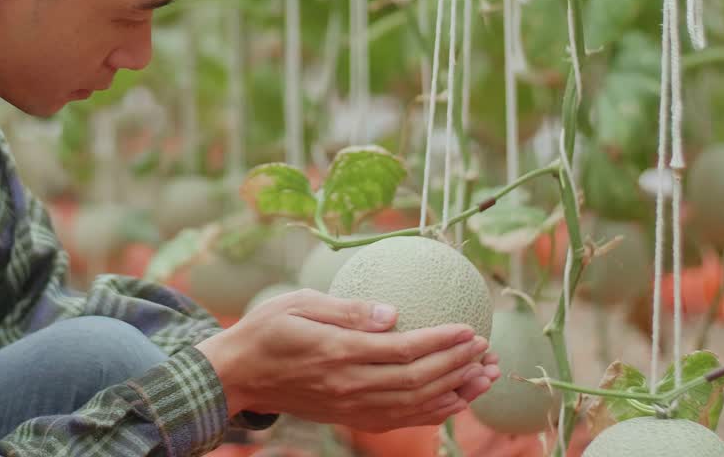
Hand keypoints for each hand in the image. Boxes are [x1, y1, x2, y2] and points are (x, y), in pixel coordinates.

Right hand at [195, 289, 500, 432]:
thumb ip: (346, 309)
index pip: (403, 351)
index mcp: (338, 354)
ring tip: (486, 376)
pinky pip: (399, 419)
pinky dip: (432, 412)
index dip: (441, 342)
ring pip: (414, 405)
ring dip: (455, 391)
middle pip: (417, 381)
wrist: (237, 376)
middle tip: (486, 348)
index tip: (469, 329)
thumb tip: (391, 312)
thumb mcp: (298, 304)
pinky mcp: (349, 417)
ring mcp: (350, 407)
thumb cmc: (265, 330)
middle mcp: (349, 386)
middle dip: (458, 366)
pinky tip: (454, 400)